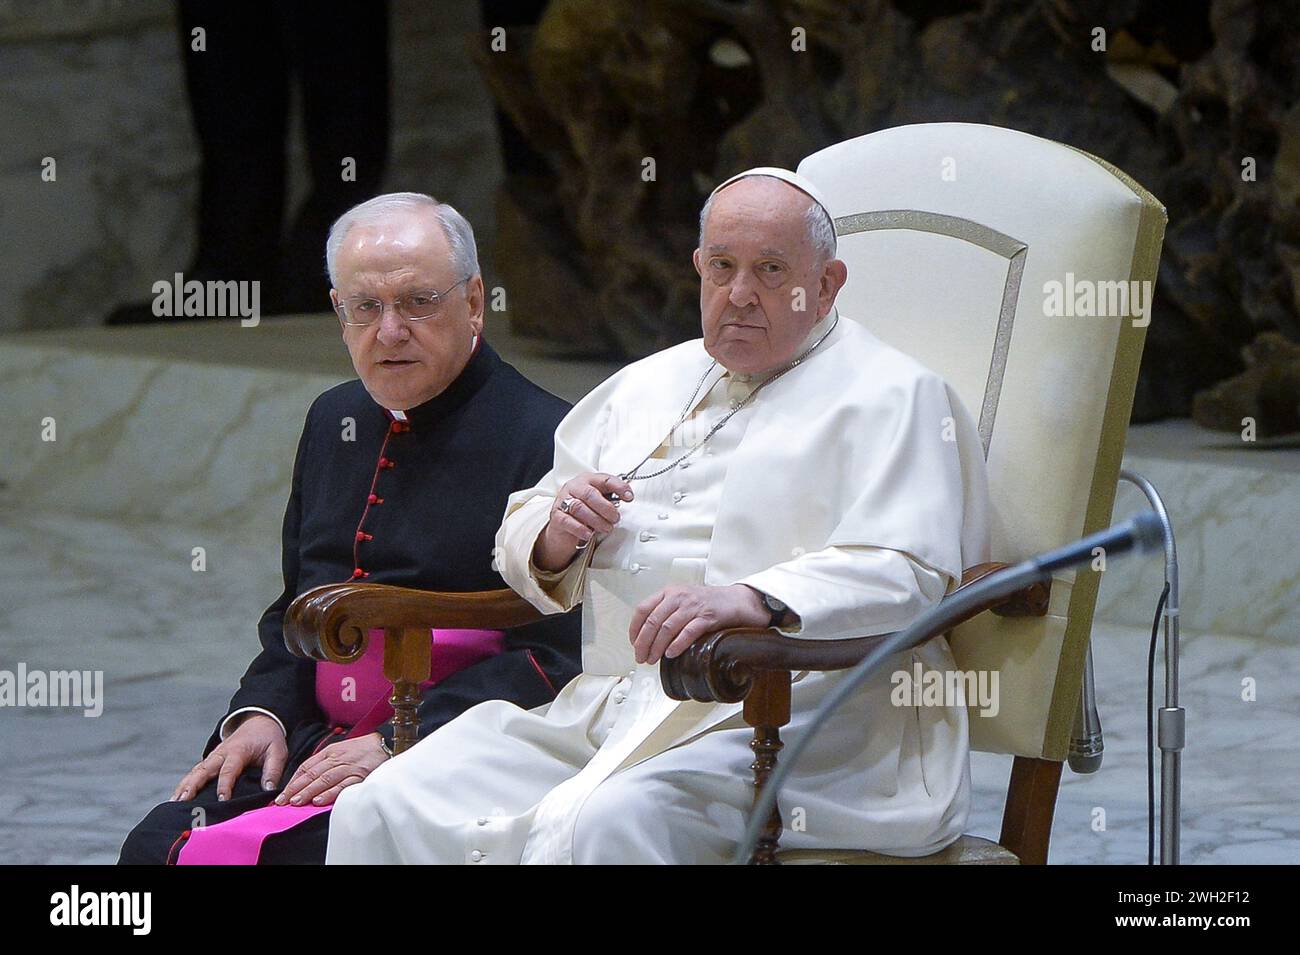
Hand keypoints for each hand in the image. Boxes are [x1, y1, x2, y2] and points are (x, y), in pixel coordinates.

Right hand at [171, 714, 286, 801]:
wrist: (259, 722)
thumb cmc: (268, 739)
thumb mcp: (277, 751)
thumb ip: (273, 770)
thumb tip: (269, 790)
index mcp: (237, 751)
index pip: (228, 770)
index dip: (225, 785)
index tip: (222, 800)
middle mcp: (220, 754)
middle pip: (203, 770)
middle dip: (192, 786)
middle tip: (182, 802)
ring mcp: (213, 758)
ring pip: (195, 772)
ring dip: (184, 787)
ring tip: (173, 803)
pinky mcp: (210, 762)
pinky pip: (195, 774)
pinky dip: (185, 785)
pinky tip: (177, 799)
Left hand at [273, 733, 388, 807]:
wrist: (387, 743)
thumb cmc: (363, 749)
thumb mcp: (341, 750)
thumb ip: (325, 762)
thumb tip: (307, 778)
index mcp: (330, 752)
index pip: (306, 766)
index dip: (293, 781)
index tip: (282, 793)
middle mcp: (337, 759)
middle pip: (312, 774)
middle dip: (296, 788)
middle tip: (283, 801)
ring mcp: (348, 768)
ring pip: (324, 780)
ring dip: (308, 791)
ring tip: (296, 802)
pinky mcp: (360, 776)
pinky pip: (342, 785)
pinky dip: (330, 793)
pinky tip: (319, 801)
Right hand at [533, 472, 633, 571]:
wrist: (563, 526)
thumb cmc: (585, 511)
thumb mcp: (599, 502)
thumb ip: (611, 499)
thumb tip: (627, 498)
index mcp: (588, 480)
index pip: (605, 479)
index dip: (619, 487)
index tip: (629, 497)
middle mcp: (575, 487)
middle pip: (590, 494)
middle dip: (606, 508)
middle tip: (615, 518)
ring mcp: (563, 501)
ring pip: (579, 508)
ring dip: (596, 520)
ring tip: (606, 528)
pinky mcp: (556, 516)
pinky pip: (567, 521)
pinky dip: (580, 529)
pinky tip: (589, 534)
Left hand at [629, 584, 769, 664]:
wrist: (737, 600)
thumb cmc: (709, 603)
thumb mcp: (683, 600)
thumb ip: (666, 612)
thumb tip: (647, 636)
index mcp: (669, 592)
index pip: (643, 609)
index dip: (635, 629)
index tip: (633, 643)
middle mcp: (679, 597)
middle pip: (653, 621)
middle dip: (643, 642)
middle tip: (641, 657)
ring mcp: (694, 606)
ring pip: (667, 627)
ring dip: (657, 647)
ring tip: (653, 659)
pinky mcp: (708, 616)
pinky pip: (688, 631)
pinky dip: (678, 644)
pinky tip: (671, 654)